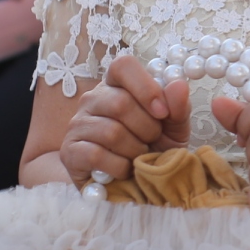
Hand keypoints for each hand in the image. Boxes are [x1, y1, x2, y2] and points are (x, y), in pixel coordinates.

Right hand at [60, 54, 190, 186]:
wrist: (134, 183)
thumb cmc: (153, 147)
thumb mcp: (174, 127)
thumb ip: (178, 106)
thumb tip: (179, 85)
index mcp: (118, 84)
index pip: (123, 66)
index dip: (145, 87)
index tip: (162, 112)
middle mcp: (93, 99)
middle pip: (120, 103)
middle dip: (146, 128)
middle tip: (152, 140)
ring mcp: (77, 124)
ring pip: (110, 132)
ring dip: (135, 150)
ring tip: (139, 156)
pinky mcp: (70, 151)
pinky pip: (96, 155)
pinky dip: (119, 167)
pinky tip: (125, 169)